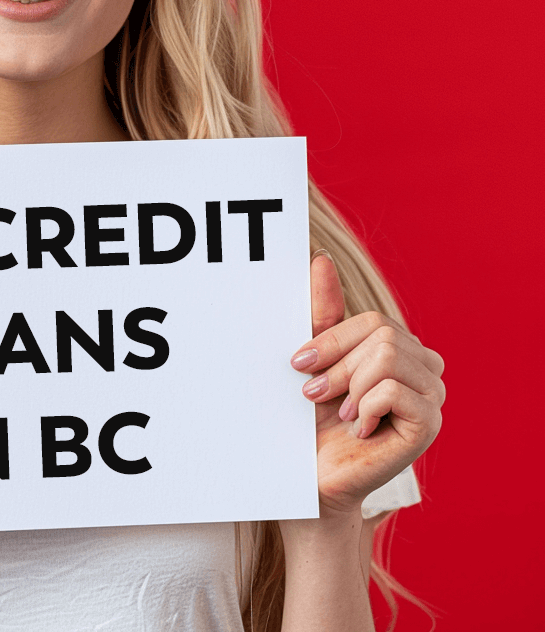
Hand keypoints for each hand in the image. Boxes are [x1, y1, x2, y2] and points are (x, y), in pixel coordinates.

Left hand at [289, 253, 444, 516]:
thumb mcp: (315, 356)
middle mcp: (426, 368)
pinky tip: (360, 428)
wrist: (312, 473)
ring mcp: (433, 397)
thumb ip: (322, 311)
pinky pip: (393, 389)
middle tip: (317, 394)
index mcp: (402, 347)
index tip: (299, 364)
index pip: (374, 320)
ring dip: (350, 386)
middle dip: (338, 364)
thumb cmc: (313, 416)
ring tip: (341, 412)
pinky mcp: (430, 425)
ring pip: (388, 357)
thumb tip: (320, 260)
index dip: (331, 341)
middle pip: (383, 335)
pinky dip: (364, 406)